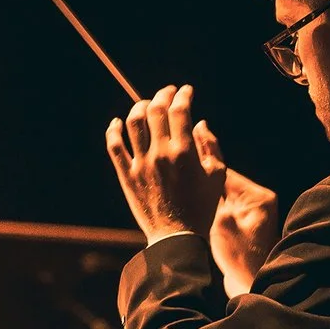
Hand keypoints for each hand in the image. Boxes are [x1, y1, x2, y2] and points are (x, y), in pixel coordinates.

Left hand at [105, 85, 225, 241]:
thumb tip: (200, 123)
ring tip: (146, 106)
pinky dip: (113, 130)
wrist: (177, 237)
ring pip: (133, 123)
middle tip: (167, 93)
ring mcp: (141, 164)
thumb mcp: (217, 176)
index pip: (180, 110)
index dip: (183, 95)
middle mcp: (160, 154)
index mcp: (184, 153)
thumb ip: (210, 147)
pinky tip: (116, 123)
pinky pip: (115, 147)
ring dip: (139, 108)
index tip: (186, 91)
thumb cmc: (201, 208)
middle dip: (162, 95)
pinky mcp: (127, 176)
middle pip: (155, 110)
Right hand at [194, 122, 280, 296]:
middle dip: (203, 160)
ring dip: (201, 177)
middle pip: (222, 175)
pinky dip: (205, 194)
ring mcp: (248, 210)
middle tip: (190, 133)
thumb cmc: (242, 260)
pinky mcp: (240, 221)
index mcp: (256, 197)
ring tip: (181, 158)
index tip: (192, 135)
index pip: (224, 170)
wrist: (254, 286)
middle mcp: (255, 199)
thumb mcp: (224, 226)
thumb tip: (204, 178)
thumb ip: (213, 198)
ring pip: (218, 187)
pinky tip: (188, 187)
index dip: (205, 155)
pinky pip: (219, 201)